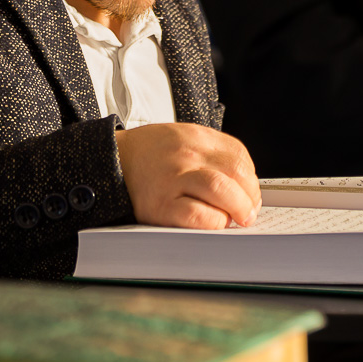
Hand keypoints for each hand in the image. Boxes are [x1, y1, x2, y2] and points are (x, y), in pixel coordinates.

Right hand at [115, 123, 260, 229]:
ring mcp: (173, 179)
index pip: (239, 156)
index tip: (249, 194)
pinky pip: (197, 216)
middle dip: (249, 198)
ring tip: (236, 219)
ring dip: (237, 210)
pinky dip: (213, 223)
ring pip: (221, 191)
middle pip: (236, 173)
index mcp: (196, 137)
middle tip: (247, 212)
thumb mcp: (183, 138)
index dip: (250, 180)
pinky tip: (213, 224)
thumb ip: (212, 154)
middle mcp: (186, 154)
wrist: (112, 161)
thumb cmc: (152, 154)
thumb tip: (244, 187)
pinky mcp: (160, 205)